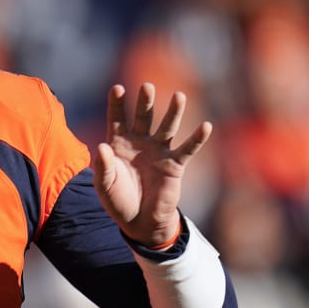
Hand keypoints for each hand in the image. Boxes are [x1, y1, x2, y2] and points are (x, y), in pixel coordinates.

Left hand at [92, 82, 211, 247]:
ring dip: (174, 112)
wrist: (139, 221)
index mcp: (119, 143)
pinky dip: (197, 139)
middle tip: (147, 86)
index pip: (117, 119)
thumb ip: (103, 166)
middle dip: (145, 102)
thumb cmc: (118, 200)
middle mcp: (140, 142)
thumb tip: (102, 146)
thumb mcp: (105, 186)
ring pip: (167, 127)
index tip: (117, 88)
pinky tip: (206, 126)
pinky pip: (187, 149)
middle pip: (144, 117)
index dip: (117, 104)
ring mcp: (159, 151)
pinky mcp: (175, 164)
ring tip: (179, 96)